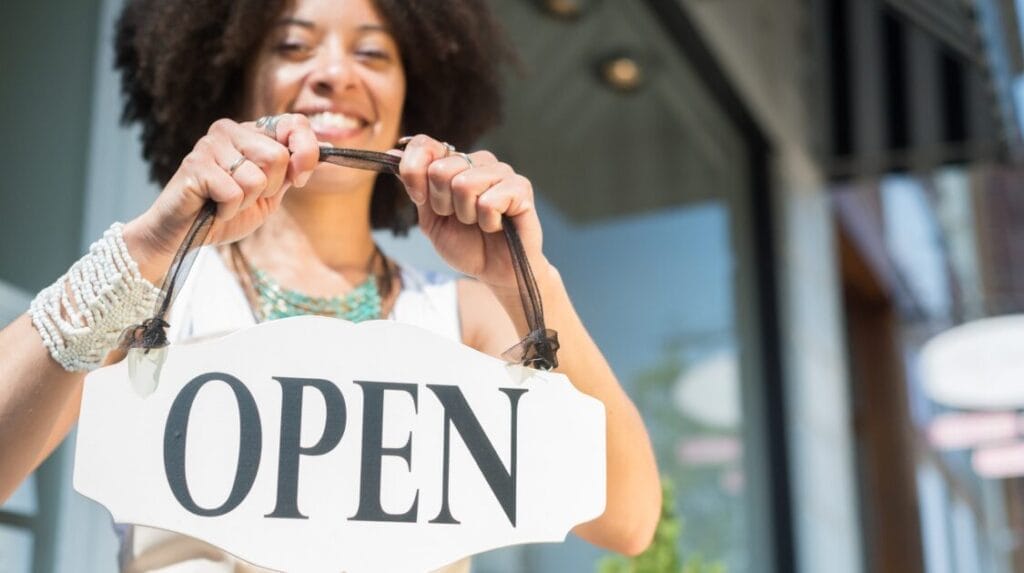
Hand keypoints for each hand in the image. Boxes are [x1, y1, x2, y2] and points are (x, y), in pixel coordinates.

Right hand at [124, 114, 319, 280]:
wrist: (184, 235)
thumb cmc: (226, 213)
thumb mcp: (270, 193)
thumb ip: (293, 170)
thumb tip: (328, 147)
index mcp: (252, 133)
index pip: (293, 123)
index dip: (306, 152)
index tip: (299, 178)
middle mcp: (230, 130)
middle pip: (278, 156)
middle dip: (270, 187)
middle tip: (247, 196)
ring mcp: (210, 144)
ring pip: (257, 177)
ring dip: (247, 201)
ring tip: (227, 202)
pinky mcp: (195, 165)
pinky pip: (234, 193)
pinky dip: (229, 210)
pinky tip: (214, 207)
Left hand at [397, 134, 546, 290]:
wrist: (496, 272)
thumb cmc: (467, 245)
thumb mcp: (430, 218)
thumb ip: (416, 187)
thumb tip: (392, 153)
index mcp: (455, 163)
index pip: (424, 144)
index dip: (413, 171)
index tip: (419, 198)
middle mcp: (478, 162)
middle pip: (440, 169)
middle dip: (442, 204)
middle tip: (460, 218)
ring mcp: (501, 172)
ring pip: (464, 184)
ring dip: (466, 215)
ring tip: (478, 223)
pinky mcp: (520, 188)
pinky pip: (489, 201)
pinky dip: (487, 222)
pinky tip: (496, 225)